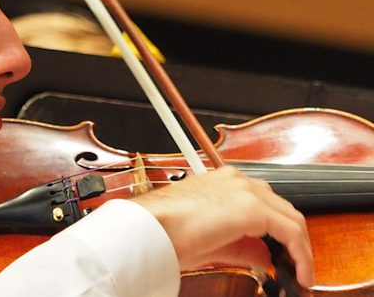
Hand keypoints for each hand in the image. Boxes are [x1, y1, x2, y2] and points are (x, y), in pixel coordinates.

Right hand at [131, 165, 314, 287]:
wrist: (150, 229)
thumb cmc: (166, 230)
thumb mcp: (212, 238)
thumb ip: (243, 244)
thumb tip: (264, 256)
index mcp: (225, 181)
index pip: (265, 203)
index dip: (279, 231)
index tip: (283, 255)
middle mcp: (237, 180)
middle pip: (282, 209)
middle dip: (293, 239)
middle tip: (294, 265)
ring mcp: (246, 191)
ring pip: (291, 218)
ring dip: (300, 247)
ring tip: (300, 272)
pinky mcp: (252, 207)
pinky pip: (291, 231)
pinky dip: (301, 254)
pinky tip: (300, 272)